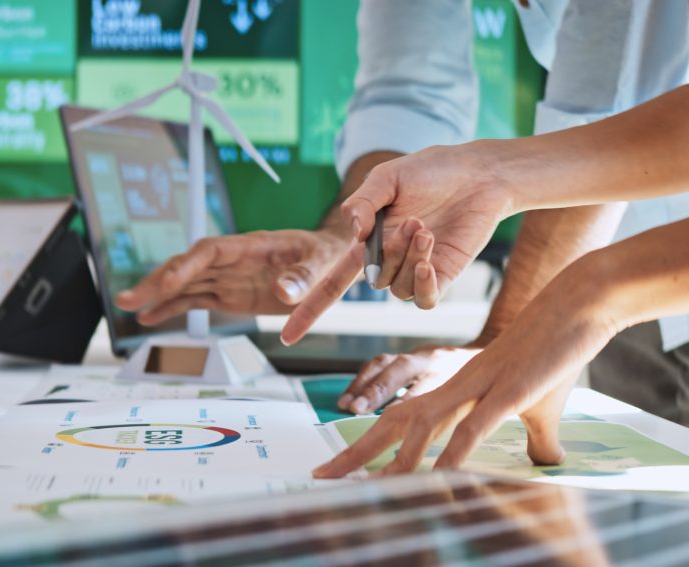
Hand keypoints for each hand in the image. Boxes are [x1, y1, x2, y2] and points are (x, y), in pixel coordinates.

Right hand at [115, 228, 351, 323]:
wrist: (331, 259)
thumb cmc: (327, 255)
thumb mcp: (323, 264)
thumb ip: (304, 276)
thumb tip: (283, 292)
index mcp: (250, 246)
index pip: (209, 251)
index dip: (186, 265)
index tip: (167, 281)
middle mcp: (232, 260)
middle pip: (186, 267)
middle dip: (157, 281)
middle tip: (128, 298)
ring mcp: (228, 278)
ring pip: (184, 285)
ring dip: (156, 295)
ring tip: (127, 306)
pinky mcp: (229, 295)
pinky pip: (195, 301)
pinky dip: (172, 308)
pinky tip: (149, 318)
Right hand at [283, 143, 516, 343]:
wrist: (477, 174)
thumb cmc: (430, 171)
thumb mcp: (387, 179)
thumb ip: (364, 202)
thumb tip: (354, 232)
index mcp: (367, 243)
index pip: (331, 284)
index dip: (309, 311)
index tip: (287, 338)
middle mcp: (388, 262)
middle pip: (373, 280)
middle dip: (389, 252)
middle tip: (413, 220)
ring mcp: (415, 271)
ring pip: (397, 288)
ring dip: (409, 258)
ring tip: (426, 228)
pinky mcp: (442, 276)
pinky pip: (423, 300)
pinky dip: (423, 284)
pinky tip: (428, 260)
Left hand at [312, 266, 613, 477]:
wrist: (577, 303)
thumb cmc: (555, 352)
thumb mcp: (539, 404)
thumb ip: (534, 435)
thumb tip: (546, 461)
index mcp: (451, 383)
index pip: (399, 413)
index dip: (368, 438)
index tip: (341, 464)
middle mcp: (453, 382)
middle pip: (393, 418)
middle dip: (357, 450)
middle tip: (322, 475)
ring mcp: (478, 385)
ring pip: (423, 423)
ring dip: (397, 458)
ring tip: (371, 487)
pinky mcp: (510, 391)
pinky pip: (473, 426)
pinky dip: (453, 453)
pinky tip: (439, 477)